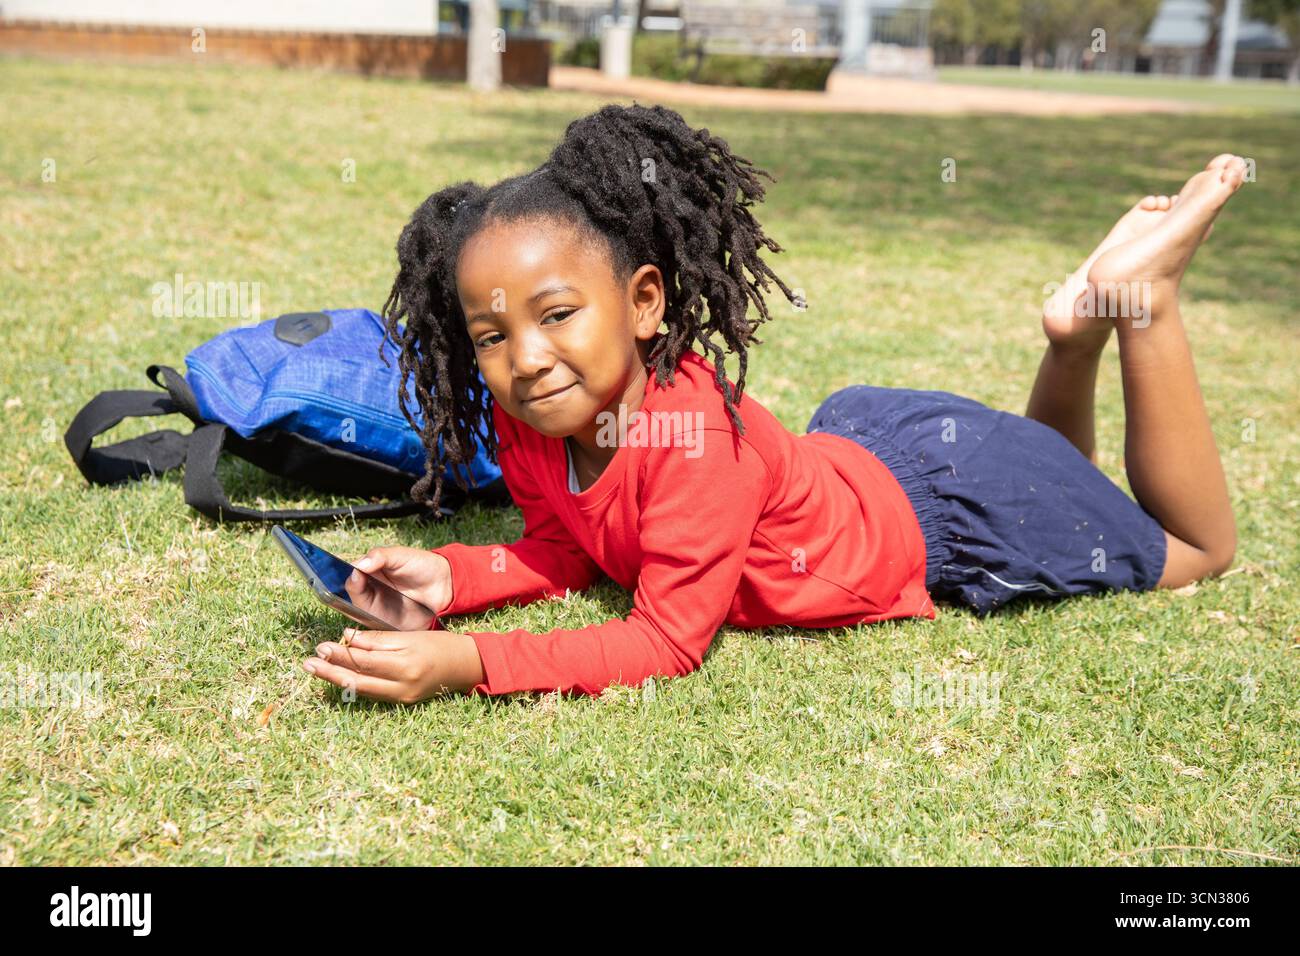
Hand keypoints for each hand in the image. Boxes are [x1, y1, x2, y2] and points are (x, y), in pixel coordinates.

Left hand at [302, 627, 484, 703]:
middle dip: (331, 672)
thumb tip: (348, 637)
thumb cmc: (439, 646)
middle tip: (308, 663)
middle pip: (358, 680)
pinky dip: (355, 684)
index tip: (321, 646)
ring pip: (362, 690)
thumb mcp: (409, 636)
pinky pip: (373, 693)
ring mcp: (401, 697)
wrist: (465, 666)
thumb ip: (378, 639)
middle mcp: (402, 686)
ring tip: (316, 670)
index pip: (365, 661)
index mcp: (405, 665)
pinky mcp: (401, 702)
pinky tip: (339, 677)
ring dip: (337, 679)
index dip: (341, 655)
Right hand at [344, 547, 453, 630]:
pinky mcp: (384, 621)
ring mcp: (376, 606)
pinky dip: (366, 618)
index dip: (347, 572)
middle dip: (351, 586)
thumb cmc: (423, 566)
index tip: (353, 571)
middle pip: (350, 591)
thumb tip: (360, 565)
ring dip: (357, 602)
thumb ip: (380, 556)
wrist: (445, 585)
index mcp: (370, 571)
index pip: (351, 572)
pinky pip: (370, 623)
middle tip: (357, 580)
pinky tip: (369, 612)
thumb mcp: (401, 555)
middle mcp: (370, 589)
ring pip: (356, 607)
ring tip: (366, 597)